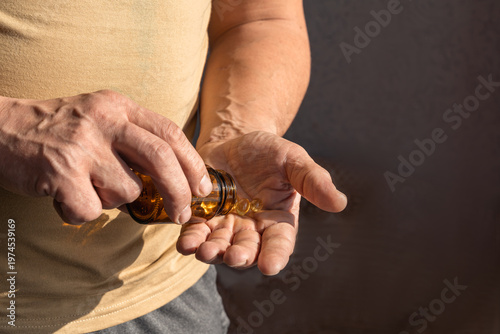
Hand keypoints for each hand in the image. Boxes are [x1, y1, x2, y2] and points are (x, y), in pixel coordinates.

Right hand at [0, 90, 211, 223]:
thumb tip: (173, 179)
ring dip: (111, 199)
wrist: (0, 128)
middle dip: (179, 192)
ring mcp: (81, 146)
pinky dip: (81, 212)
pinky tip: (63, 196)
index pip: (170, 133)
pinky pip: (91, 210)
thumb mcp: (101, 118)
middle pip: (160, 159)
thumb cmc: (59, 130)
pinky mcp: (60, 173)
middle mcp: (103, 121)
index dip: (193, 164)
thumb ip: (134, 139)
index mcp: (118, 106)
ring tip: (85, 185)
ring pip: (126, 191)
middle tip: (181, 214)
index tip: (202, 188)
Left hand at [176, 131, 346, 274]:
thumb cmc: (268, 152)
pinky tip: (186, 243)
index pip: (279, 243)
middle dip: (240, 255)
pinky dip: (191, 239)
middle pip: (247, 250)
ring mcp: (225, 224)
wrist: (234, 139)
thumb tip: (340, 203)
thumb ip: (313, 180)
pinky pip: (196, 232)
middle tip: (234, 256)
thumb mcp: (293, 159)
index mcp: (278, 220)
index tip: (270, 266)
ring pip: (220, 245)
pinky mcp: (203, 216)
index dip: (275, 255)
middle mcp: (252, 228)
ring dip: (213, 251)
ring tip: (206, 251)